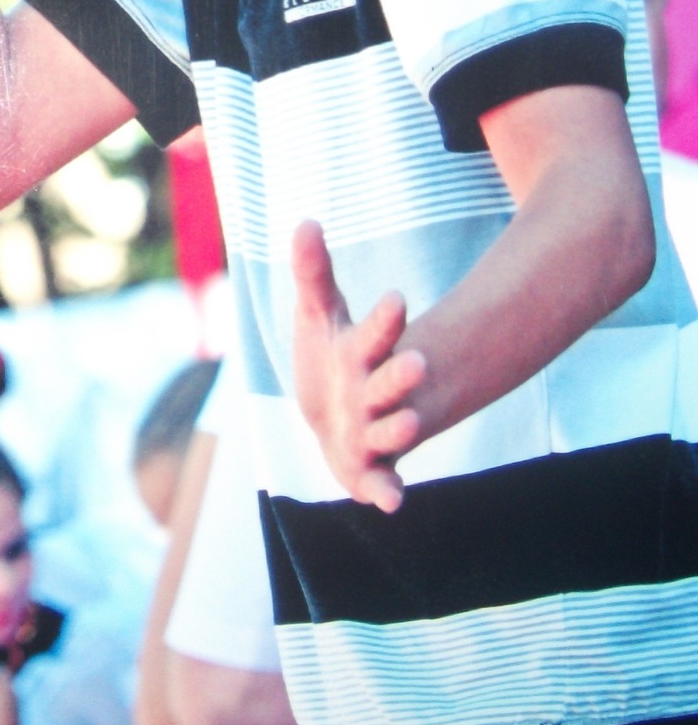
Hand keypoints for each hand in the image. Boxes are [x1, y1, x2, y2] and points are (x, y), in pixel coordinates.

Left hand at [290, 219, 426, 512]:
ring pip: (392, 427)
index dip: (385, 317)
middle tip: (418, 362)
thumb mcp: (317, 313)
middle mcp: (377, 389)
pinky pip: (380, 480)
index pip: (377, 328)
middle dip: (403, 373)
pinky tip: (393, 503)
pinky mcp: (368, 465)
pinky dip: (386, 491)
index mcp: (365, 349)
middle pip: (392, 378)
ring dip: (399, 427)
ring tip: (409, 424)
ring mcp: (375, 428)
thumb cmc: (331, 357)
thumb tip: (305, 221)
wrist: (334, 414)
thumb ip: (314, 271)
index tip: (395, 299)